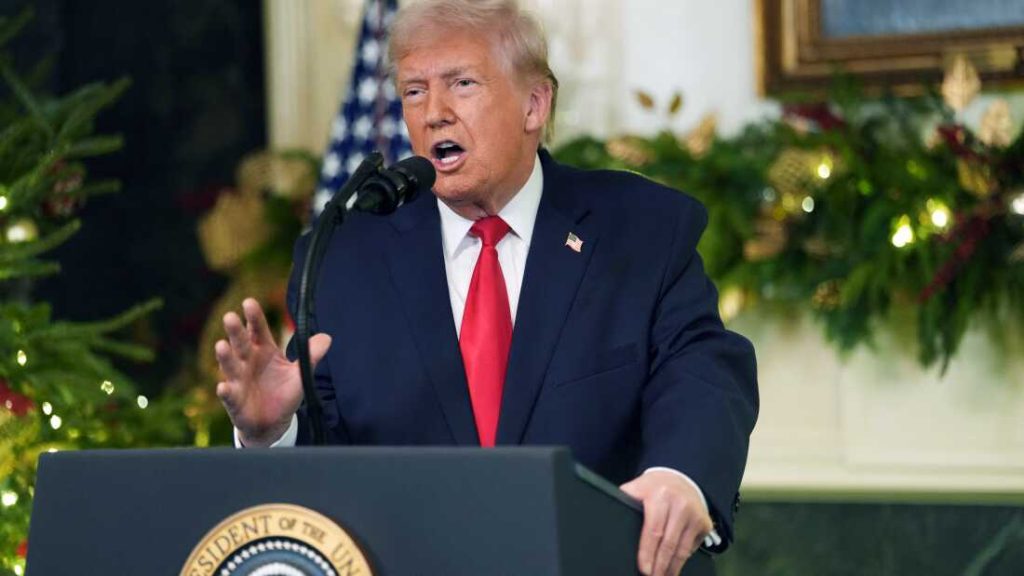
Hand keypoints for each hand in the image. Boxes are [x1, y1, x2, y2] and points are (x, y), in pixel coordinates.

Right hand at [214, 298, 331, 446]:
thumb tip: (327, 337)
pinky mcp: (234, 400)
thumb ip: (311, 355)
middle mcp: (247, 361)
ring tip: (221, 345)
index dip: (254, 317)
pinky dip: (225, 391)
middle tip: (230, 317)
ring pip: (230, 365)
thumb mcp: (300, 374)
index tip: (249, 302)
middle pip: (241, 343)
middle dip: (235, 331)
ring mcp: (238, 379)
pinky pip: (229, 394)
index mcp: (263, 350)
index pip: (258, 330)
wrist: (273, 422)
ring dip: (225, 356)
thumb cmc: (284, 392)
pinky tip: (223, 387)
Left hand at [620, 470, 712, 575]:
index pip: (653, 530)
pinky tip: (673, 565)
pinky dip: (682, 558)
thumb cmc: (654, 488)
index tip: (644, 568)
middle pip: (669, 544)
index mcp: (660, 496)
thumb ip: (626, 500)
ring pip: (682, 550)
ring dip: (672, 567)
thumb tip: (608, 517)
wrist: (681, 479)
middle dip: (659, 565)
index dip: (647, 552)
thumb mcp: (638, 488)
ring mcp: (696, 515)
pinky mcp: (705, 524)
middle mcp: (681, 505)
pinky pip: (692, 548)